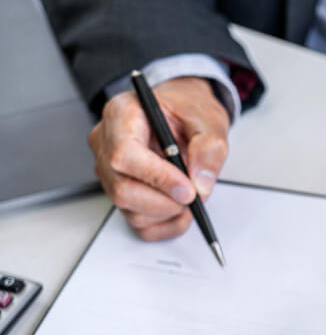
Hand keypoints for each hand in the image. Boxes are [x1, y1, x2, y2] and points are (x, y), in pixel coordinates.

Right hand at [89, 77, 229, 239]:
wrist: (186, 115)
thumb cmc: (188, 110)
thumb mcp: (208, 119)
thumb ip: (209, 148)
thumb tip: (200, 183)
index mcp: (122, 114)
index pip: (124, 154)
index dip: (158, 177)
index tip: (188, 189)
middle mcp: (107, 143)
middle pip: (121, 189)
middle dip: (165, 201)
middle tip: (194, 195)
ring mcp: (110, 171)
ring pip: (130, 210)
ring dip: (168, 212)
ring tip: (191, 193)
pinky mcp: (121, 193)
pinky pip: (139, 224)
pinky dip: (166, 224)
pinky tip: (182, 209)